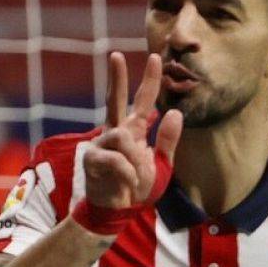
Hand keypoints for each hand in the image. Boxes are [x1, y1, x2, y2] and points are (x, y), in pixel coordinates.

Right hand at [81, 51, 183, 211]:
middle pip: (114, 99)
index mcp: (133, 132)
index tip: (155, 58)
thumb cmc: (136, 188)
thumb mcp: (160, 165)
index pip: (142, 103)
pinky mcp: (92, 158)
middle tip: (116, 54)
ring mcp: (101, 144)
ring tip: (136, 178)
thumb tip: (174, 112)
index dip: (149, 81)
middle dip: (116, 78)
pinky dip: (127, 173)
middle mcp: (115, 133)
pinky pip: (117, 160)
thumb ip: (167, 141)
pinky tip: (127, 182)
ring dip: (135, 160)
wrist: (118, 212)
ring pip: (123, 138)